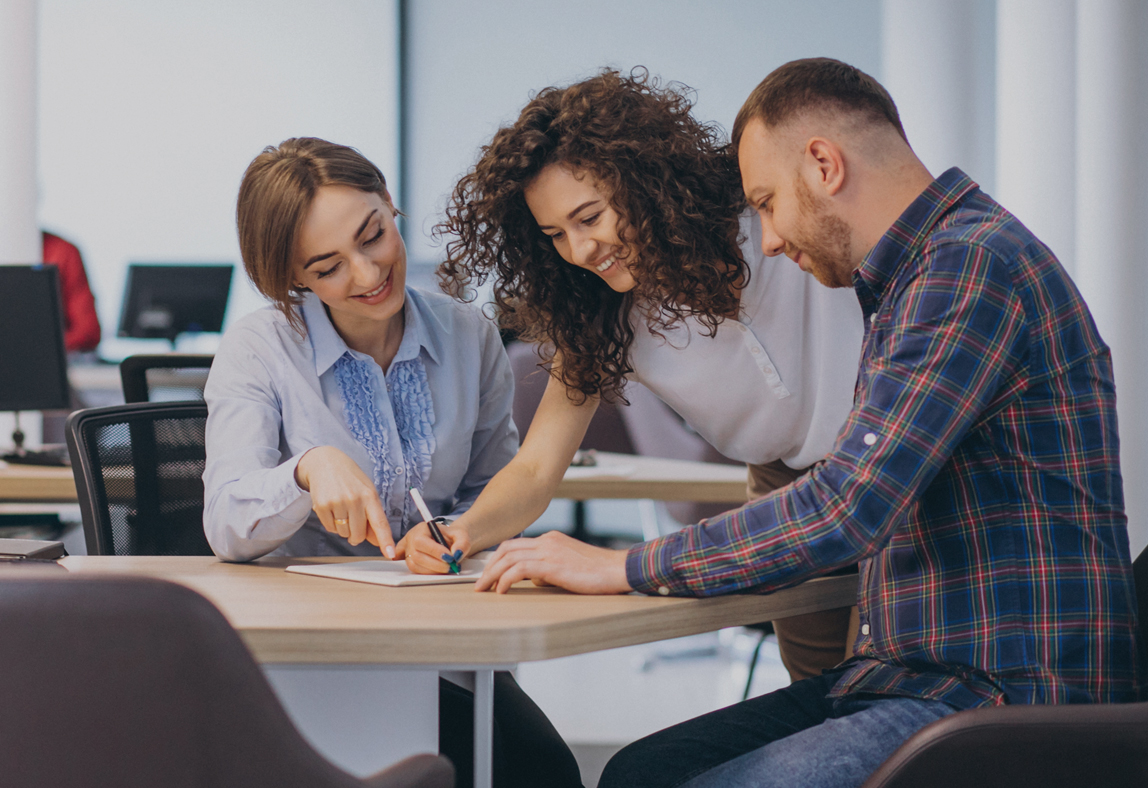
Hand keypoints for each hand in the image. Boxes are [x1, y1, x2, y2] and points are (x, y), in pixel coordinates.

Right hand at [295, 446, 394, 556]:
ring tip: (342, 509)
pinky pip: (330, 528)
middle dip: (356, 534)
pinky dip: (332, 524)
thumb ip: (373, 516)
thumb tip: (376, 541)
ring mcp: (338, 502)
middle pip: (358, 534)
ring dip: (343, 528)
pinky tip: (332, 508)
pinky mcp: (322, 505)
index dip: (385, 540)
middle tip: (353, 520)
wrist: (326, 462)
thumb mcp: (366, 493)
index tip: (389, 554)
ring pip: (343, 533)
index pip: (380, 523)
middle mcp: (355, 499)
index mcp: (370, 496)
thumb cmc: (350, 480)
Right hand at [394, 520, 472, 574]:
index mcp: (422, 529)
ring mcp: (408, 551)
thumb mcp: (461, 535)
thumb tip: (457, 554)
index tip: (449, 557)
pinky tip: (437, 571)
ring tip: (447, 568)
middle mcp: (411, 539)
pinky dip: (428, 573)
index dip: (434, 551)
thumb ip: (462, 543)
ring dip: (432, 571)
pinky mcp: (409, 561)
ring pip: (415, 566)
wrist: (450, 540)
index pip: (421, 541)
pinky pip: (414, 571)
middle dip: (436, 564)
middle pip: (417, 555)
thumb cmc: (453, 536)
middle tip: (451, 566)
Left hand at [474, 531, 632, 594]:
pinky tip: (501, 590)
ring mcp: (549, 551)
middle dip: (489, 566)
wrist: (618, 569)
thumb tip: (534, 580)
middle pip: (507, 548)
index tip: (488, 573)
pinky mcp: (552, 564)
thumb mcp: (569, 566)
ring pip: (509, 557)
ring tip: (484, 589)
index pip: (516, 545)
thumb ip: (549, 569)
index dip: (498, 559)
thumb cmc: (598, 572)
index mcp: (551, 539)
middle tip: (480, 583)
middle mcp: (547, 541)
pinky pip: (519, 569)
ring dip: (492, 574)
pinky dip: (505, 579)